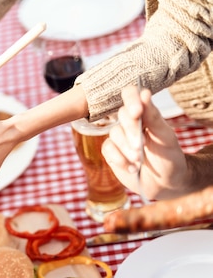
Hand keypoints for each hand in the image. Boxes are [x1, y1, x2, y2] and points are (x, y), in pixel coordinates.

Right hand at [101, 85, 187, 199]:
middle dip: (132, 131)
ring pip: (114, 134)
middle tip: (141, 145)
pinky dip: (120, 159)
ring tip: (139, 160)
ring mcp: (119, 137)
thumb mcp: (166, 137)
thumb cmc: (169, 157)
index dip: (131, 99)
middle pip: (122, 115)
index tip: (138, 112)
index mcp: (145, 113)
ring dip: (127, 148)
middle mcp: (130, 122)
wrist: (164, 184)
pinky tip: (132, 167)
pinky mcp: (111, 152)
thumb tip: (144, 93)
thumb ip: (153, 116)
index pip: (131, 95)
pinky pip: (108, 149)